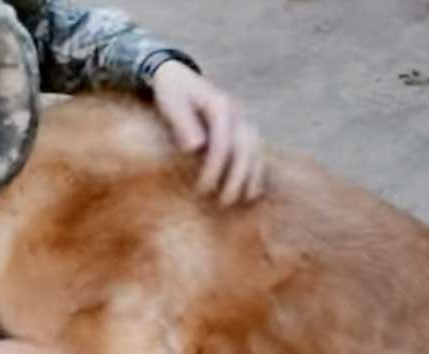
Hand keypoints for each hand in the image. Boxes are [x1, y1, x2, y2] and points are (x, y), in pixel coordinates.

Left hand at [151, 60, 264, 205]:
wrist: (178, 75)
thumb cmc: (172, 92)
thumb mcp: (171, 103)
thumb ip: (183, 123)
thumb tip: (195, 148)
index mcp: (220, 105)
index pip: (222, 142)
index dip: (214, 168)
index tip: (203, 189)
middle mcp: (237, 112)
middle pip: (244, 148)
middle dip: (236, 177)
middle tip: (224, 202)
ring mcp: (243, 118)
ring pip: (256, 149)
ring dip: (252, 175)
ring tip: (246, 199)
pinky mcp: (243, 127)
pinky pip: (256, 149)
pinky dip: (257, 169)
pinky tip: (254, 189)